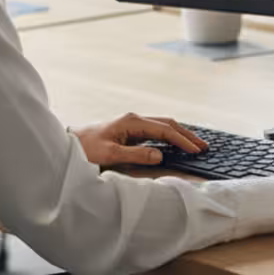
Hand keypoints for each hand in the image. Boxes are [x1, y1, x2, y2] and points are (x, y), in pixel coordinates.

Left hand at [72, 113, 207, 167]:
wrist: (69, 144)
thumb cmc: (86, 149)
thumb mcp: (110, 154)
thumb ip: (136, 155)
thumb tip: (160, 155)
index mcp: (132, 121)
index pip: (165, 130)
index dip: (182, 141)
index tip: (196, 151)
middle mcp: (135, 119)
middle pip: (168, 123)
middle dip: (187, 134)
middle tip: (203, 146)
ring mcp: (133, 124)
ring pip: (163, 126)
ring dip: (180, 134)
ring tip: (195, 144)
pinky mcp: (130, 130)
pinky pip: (156, 131)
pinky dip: (170, 137)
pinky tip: (175, 144)